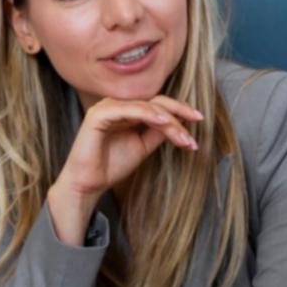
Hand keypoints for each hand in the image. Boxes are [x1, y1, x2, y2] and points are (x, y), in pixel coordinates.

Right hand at [47, 96, 203, 244]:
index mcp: (126, 111)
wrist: (87, 184)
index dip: (179, 111)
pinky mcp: (99, 114)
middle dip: (178, 115)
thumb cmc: (111, 166)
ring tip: (182, 136)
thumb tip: (179, 123)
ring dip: (168, 120)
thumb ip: (157, 133)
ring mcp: (107, 107)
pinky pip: (128, 110)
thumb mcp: (142, 147)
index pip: (157, 105)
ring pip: (146, 107)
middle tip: (195, 128)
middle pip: (155, 103)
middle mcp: (117, 105)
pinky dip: (147, 114)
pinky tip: (163, 122)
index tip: (199, 121)